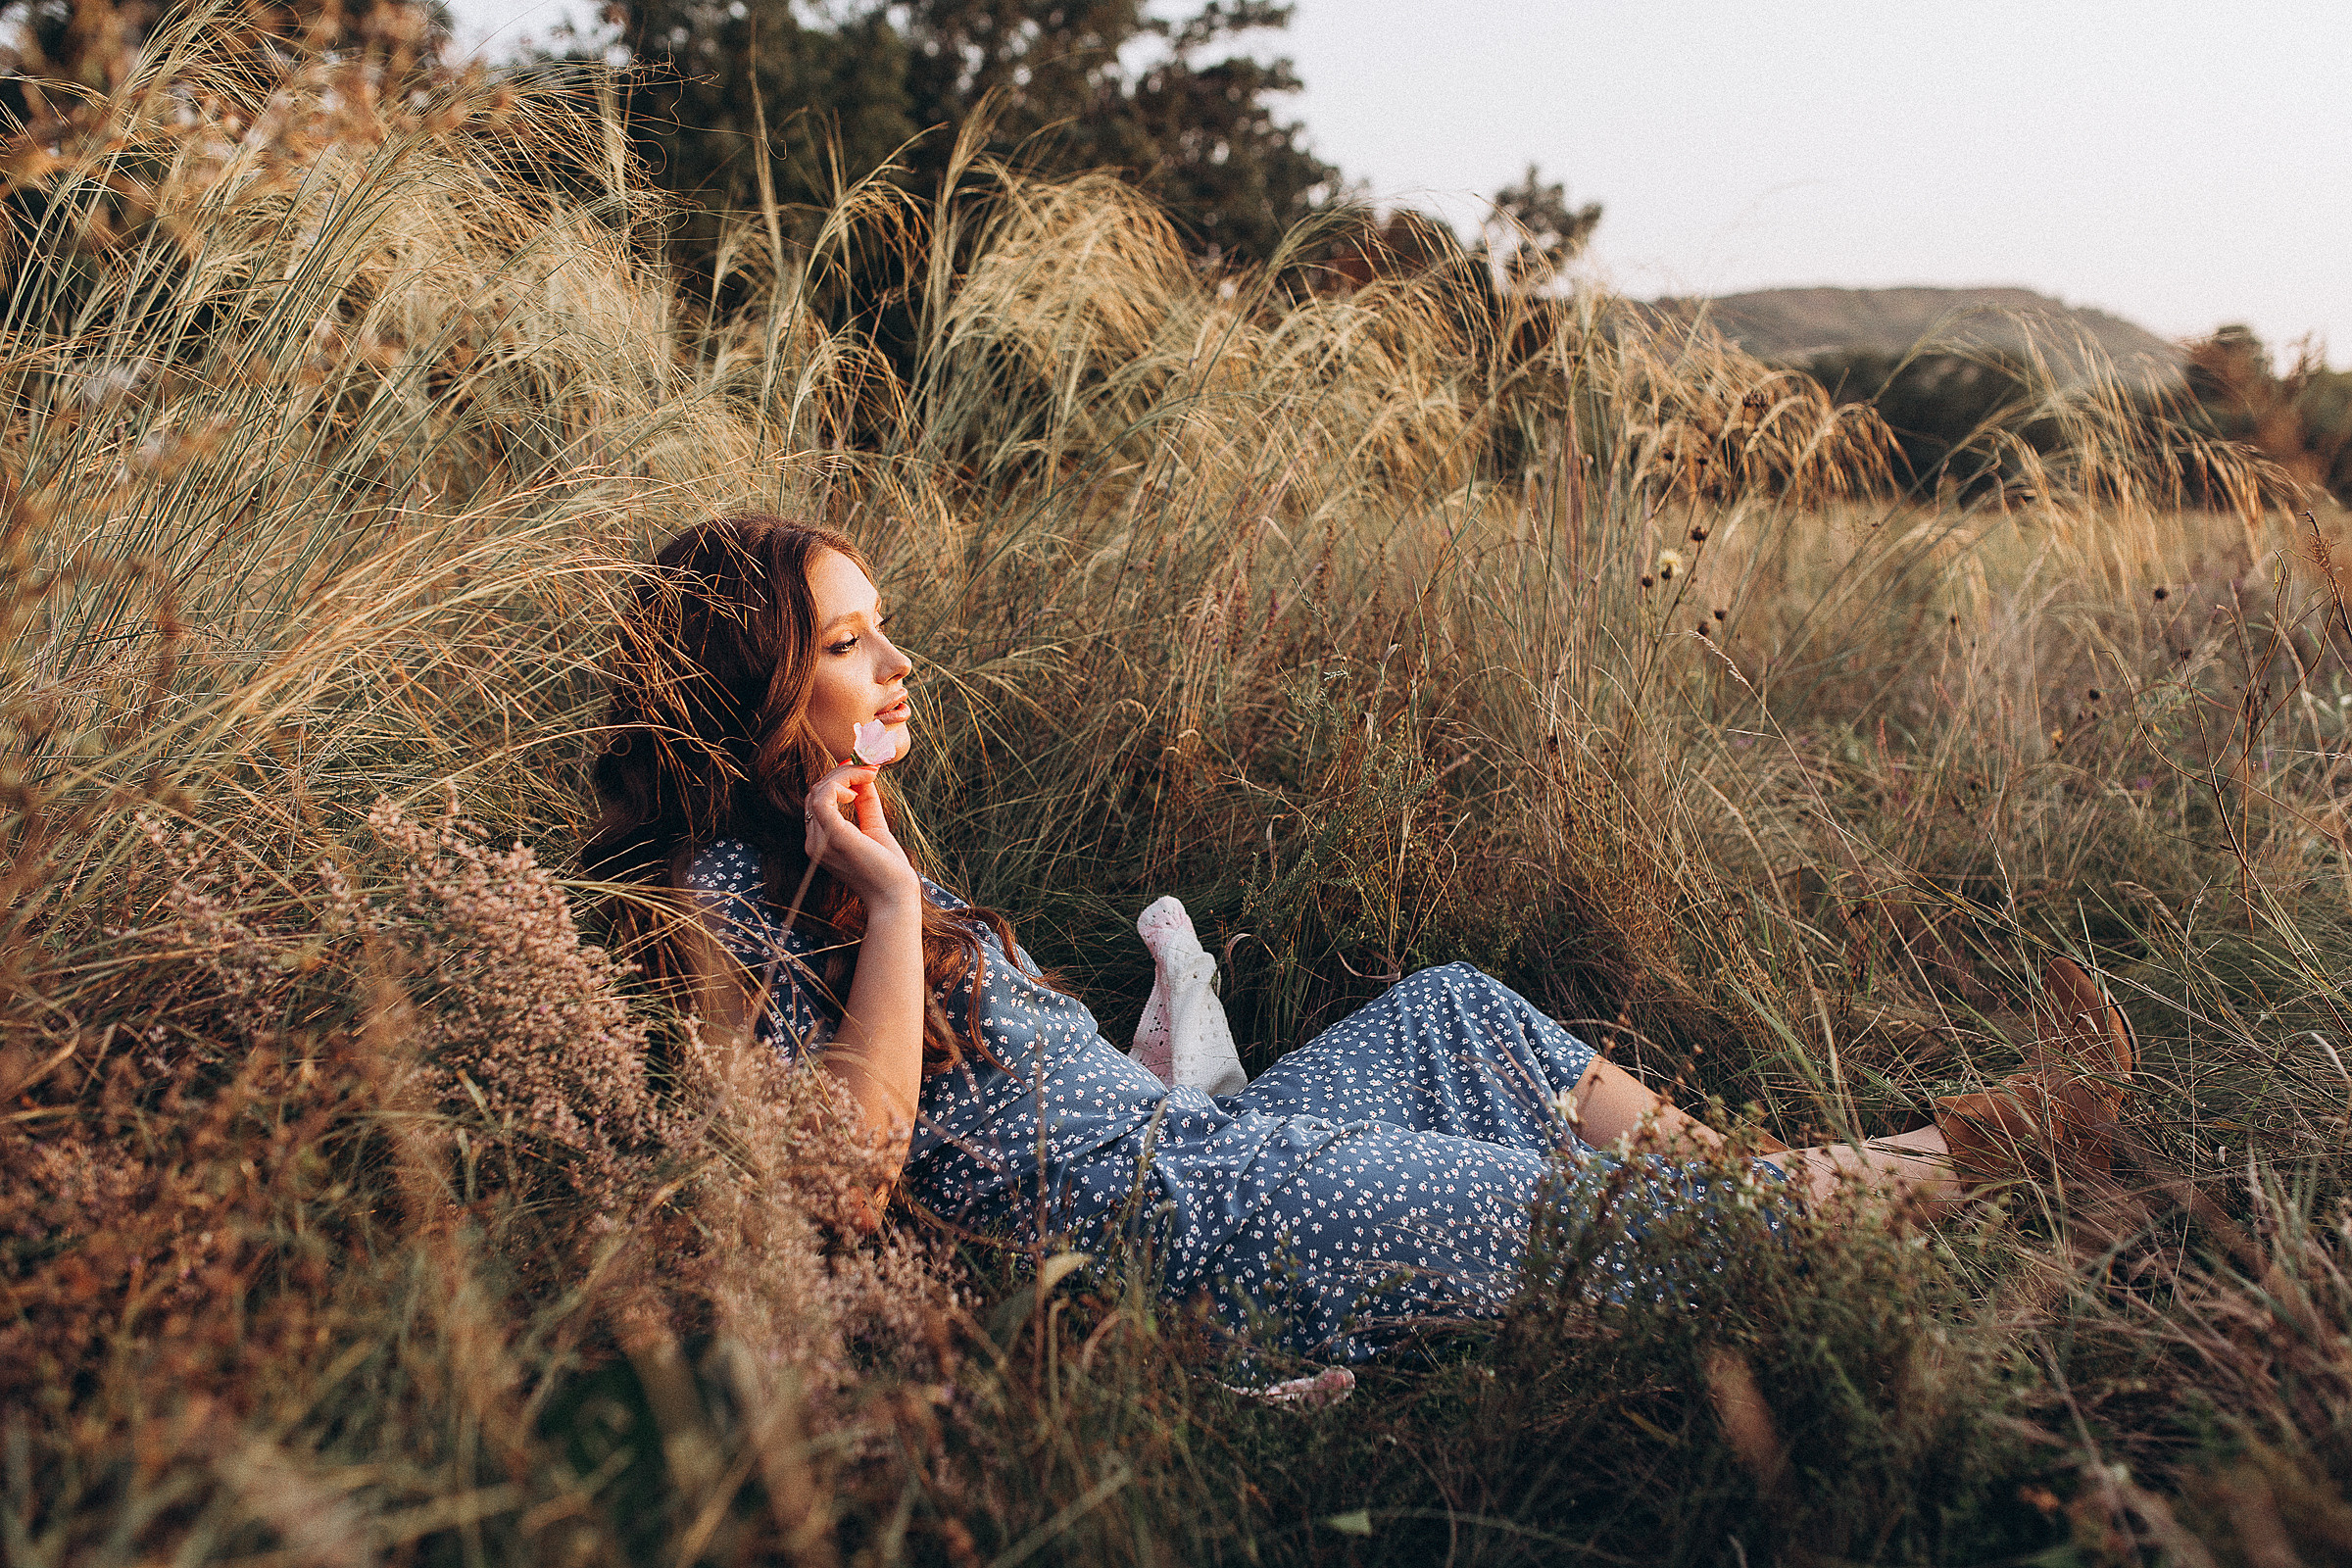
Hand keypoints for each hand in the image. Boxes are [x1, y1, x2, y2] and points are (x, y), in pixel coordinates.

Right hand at [804, 764, 920, 911]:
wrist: (895, 896)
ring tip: (868, 774)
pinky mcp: (833, 835)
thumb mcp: (874, 828)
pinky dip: (841, 783)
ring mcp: (820, 839)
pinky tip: (858, 789)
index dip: (838, 780)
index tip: (865, 771)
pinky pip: (824, 797)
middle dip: (841, 774)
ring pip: (819, 790)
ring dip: (844, 774)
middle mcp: (814, 841)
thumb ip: (866, 804)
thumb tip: (865, 778)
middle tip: (869, 768)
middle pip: (816, 792)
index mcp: (821, 841)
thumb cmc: (888, 868)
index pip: (818, 801)